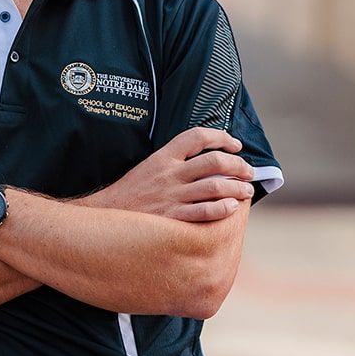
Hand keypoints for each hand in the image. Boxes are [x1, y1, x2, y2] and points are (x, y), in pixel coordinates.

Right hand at [80, 127, 253, 221]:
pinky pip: (205, 212)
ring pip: (214, 186)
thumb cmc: (132, 193)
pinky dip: (222, 209)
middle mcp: (169, 174)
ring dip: (237, 188)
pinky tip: (231, 208)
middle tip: (248, 171)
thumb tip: (206, 160)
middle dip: (238, 165)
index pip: (196, 136)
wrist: (106, 217)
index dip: (220, 136)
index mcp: (163, 157)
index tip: (234, 144)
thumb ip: (173, 161)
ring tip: (246, 191)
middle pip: (213, 161)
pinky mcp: (173, 219)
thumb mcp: (148, 167)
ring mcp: (171, 197)